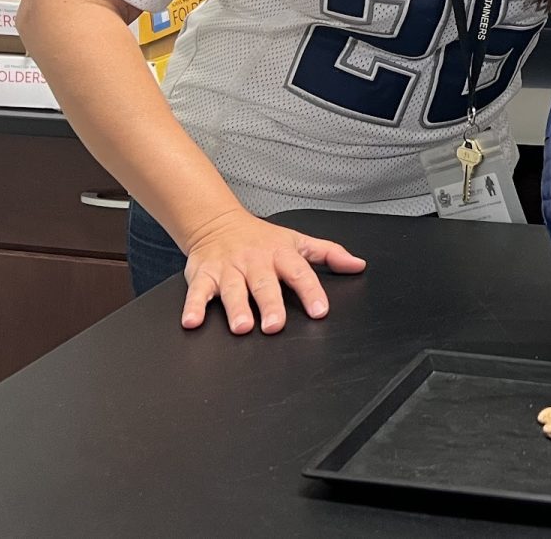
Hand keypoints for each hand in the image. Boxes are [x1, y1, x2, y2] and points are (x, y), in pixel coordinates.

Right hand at [180, 209, 366, 333]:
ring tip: (242, 327)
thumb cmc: (262, 238)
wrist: (218, 222)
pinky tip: (192, 321)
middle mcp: (255, 261)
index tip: (319, 311)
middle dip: (270, 304)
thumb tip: (358, 265)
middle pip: (264, 283)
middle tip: (275, 325)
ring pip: (232, 289)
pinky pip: (197, 292)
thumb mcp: (298, 241)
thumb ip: (328, 254)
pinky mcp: (203, 275)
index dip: (311, 291)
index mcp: (280, 254)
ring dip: (236, 308)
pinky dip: (193, 306)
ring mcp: (228, 268)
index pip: (300, 272)